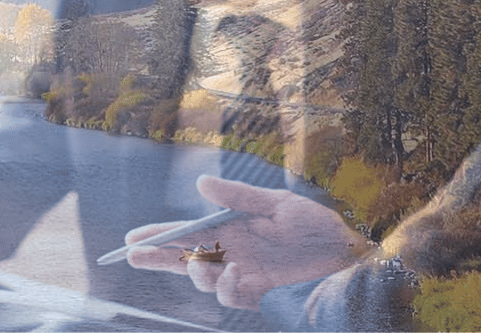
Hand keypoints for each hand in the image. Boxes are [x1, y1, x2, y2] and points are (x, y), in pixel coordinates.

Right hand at [125, 175, 367, 309]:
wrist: (350, 255)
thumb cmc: (314, 224)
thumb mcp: (276, 203)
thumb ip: (237, 197)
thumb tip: (199, 184)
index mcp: (229, 228)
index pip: (185, 232)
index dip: (157, 236)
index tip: (131, 239)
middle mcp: (231, 252)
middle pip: (184, 258)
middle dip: (157, 258)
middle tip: (133, 256)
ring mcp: (242, 274)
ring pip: (203, 280)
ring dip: (195, 273)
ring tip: (198, 264)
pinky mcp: (259, 294)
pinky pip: (231, 296)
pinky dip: (225, 287)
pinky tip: (232, 273)